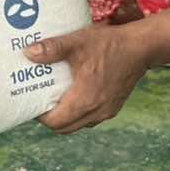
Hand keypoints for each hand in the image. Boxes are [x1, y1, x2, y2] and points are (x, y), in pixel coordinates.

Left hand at [28, 23, 151, 132]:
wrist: (141, 47)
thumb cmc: (109, 44)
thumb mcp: (77, 42)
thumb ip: (52, 48)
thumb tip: (28, 53)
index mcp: (85, 100)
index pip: (55, 122)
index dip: (40, 116)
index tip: (32, 101)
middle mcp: (96, 111)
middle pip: (64, 128)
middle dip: (50, 118)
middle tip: (40, 100)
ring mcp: (107, 111)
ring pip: (78, 124)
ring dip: (65, 116)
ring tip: (55, 97)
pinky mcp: (113, 107)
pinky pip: (90, 118)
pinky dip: (78, 112)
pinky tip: (73, 94)